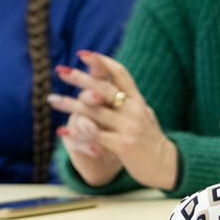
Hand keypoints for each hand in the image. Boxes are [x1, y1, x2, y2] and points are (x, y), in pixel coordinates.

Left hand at [48, 50, 178, 189]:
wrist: (167, 166)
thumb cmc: (149, 140)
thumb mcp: (142, 114)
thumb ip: (127, 99)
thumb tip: (111, 81)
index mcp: (137, 100)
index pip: (120, 73)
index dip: (102, 62)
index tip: (82, 53)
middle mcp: (134, 110)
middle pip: (104, 88)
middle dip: (81, 78)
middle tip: (61, 71)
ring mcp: (129, 127)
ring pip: (95, 111)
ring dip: (70, 104)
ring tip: (52, 99)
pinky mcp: (123, 145)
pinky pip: (95, 136)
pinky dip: (77, 133)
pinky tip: (61, 131)